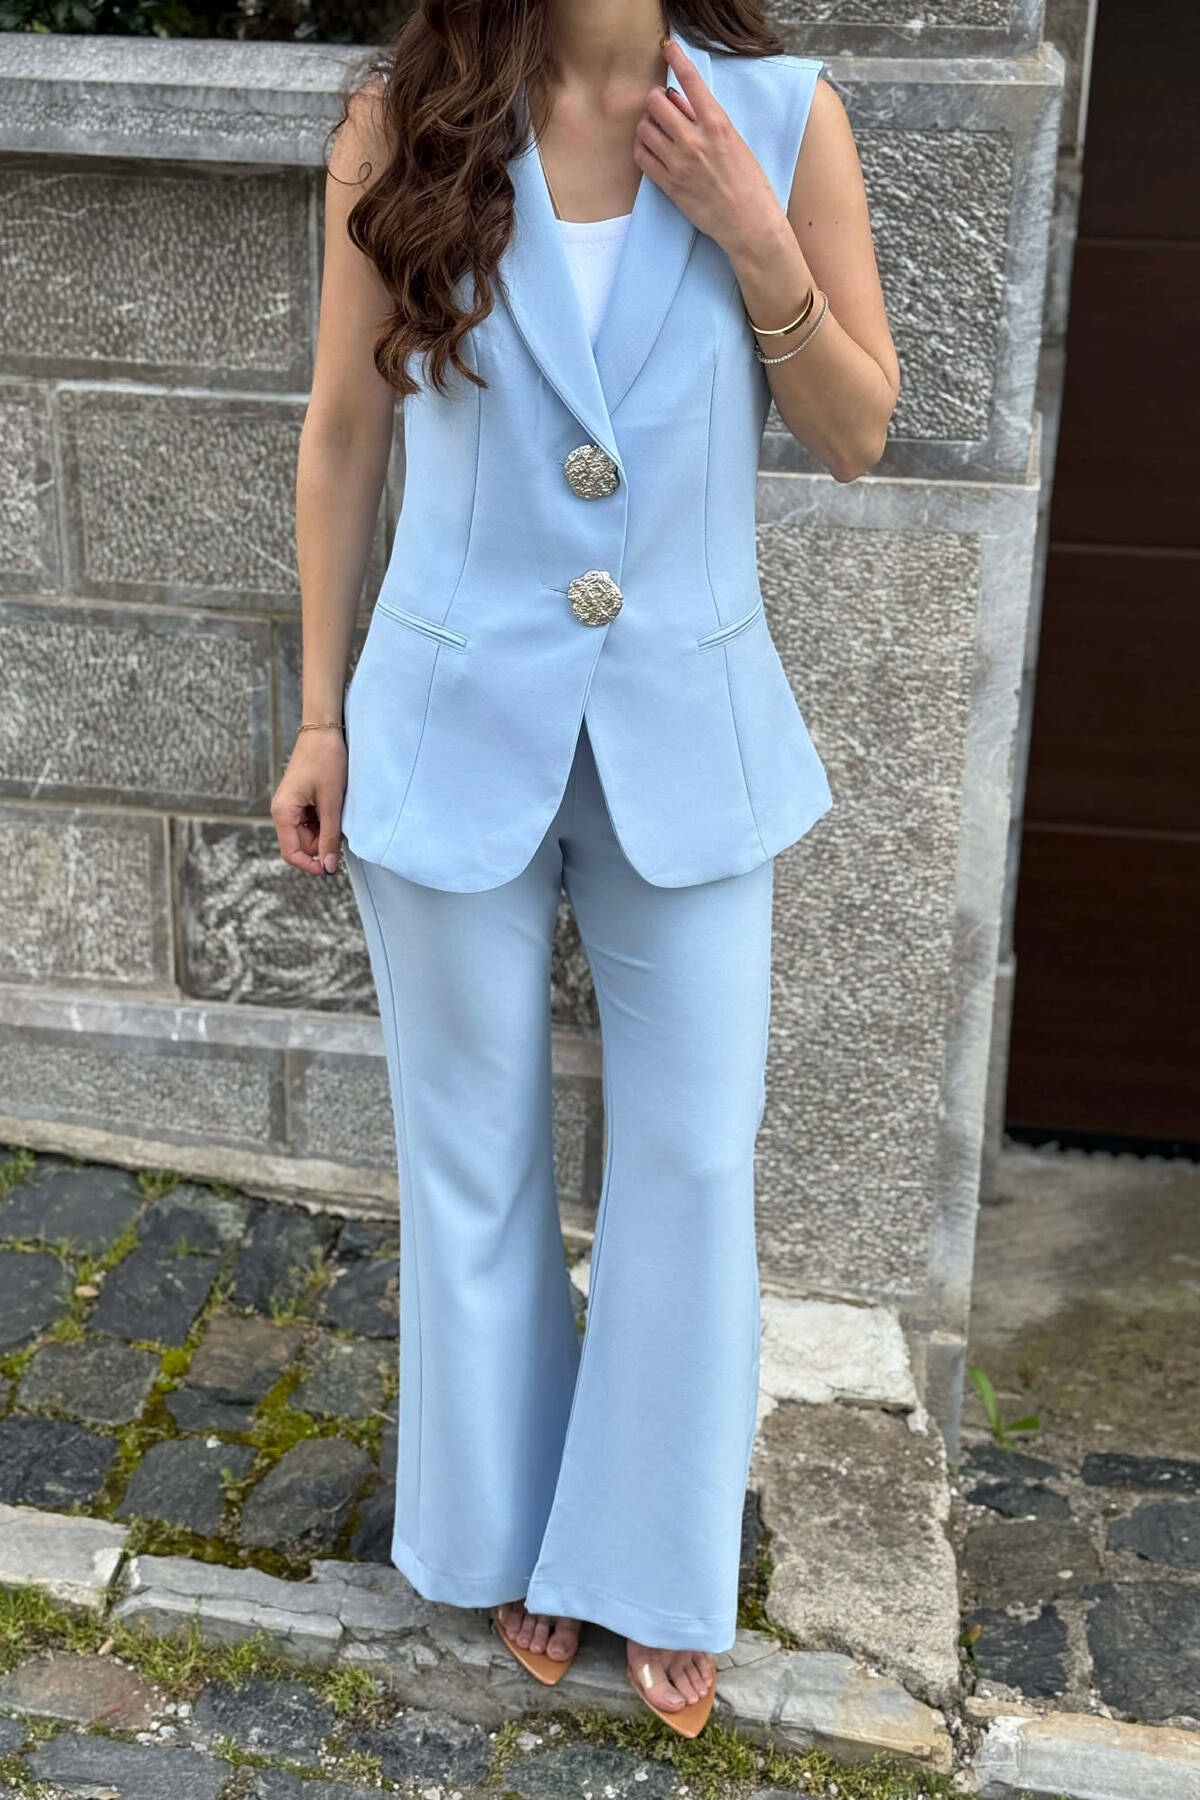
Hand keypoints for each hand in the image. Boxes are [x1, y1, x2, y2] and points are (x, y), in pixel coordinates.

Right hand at [271, 728, 346, 875]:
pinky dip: (324, 821)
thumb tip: (329, 867)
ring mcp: (290, 806)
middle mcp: (282, 811)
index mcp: (282, 812)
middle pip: (301, 845)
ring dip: (325, 832)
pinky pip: (311, 822)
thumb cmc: (326, 761)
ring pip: (308, 835)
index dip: (311, 865)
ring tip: (339, 813)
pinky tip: (335, 807)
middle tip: (343, 832)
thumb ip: (330, 837)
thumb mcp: (332, 802)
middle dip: (322, 845)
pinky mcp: (300, 800)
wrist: (324, 731)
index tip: (331, 868)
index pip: (291, 853)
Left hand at [634, 36, 782, 257]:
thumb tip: (679, 100)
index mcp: (717, 124)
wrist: (748, 222)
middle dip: (656, 99)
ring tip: (658, 130)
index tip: (667, 46)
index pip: (691, 81)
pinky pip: (641, 156)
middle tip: (663, 106)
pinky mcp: (668, 185)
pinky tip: (652, 148)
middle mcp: (695, 140)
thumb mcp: (734, 141)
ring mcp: (679, 163)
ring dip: (647, 124)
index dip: (676, 57)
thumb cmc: (747, 181)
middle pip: (656, 102)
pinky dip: (642, 147)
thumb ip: (706, 120)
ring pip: (644, 128)